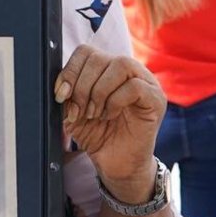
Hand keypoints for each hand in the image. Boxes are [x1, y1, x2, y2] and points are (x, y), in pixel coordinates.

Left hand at [54, 45, 165, 187]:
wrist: (116, 164)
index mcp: (106, 69)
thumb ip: (68, 94)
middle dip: (81, 86)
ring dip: (99, 92)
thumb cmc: (98, 135)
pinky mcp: (156, 98)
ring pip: (120, 65)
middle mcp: (127, 70)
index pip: (86, 52)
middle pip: (99, 57)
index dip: (70, 71)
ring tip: (94, 114)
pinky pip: (135, 86)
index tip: (61, 95)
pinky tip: (110, 115)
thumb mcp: (74, 111)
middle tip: (79, 111)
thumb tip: (59, 85)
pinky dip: (116, 101)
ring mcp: (145, 82)